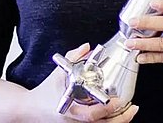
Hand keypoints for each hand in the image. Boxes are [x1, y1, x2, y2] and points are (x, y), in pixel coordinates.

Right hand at [21, 43, 139, 121]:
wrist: (30, 110)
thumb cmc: (44, 93)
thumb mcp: (58, 73)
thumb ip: (73, 58)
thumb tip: (86, 47)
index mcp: (70, 110)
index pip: (91, 115)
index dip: (106, 109)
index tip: (118, 101)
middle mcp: (75, 121)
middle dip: (121, 118)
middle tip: (132, 107)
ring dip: (119, 120)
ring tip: (130, 110)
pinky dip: (111, 121)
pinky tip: (119, 114)